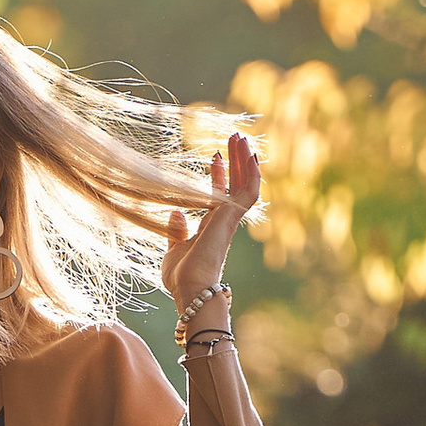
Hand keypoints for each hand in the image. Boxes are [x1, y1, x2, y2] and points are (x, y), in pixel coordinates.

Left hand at [161, 129, 260, 321]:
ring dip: (244, 160)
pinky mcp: (233, 218)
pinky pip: (248, 191)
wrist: (190, 288)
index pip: (217, 195)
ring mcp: (230, 219)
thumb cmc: (181, 277)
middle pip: (234, 184)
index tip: (214, 156)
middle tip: (234, 137)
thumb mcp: (174, 248)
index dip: (218, 175)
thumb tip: (175, 212)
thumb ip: (176, 230)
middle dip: (235, 160)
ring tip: (241, 137)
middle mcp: (223, 220)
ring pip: (244, 183)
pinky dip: (252, 173)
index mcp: (211, 226)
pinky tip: (251, 155)